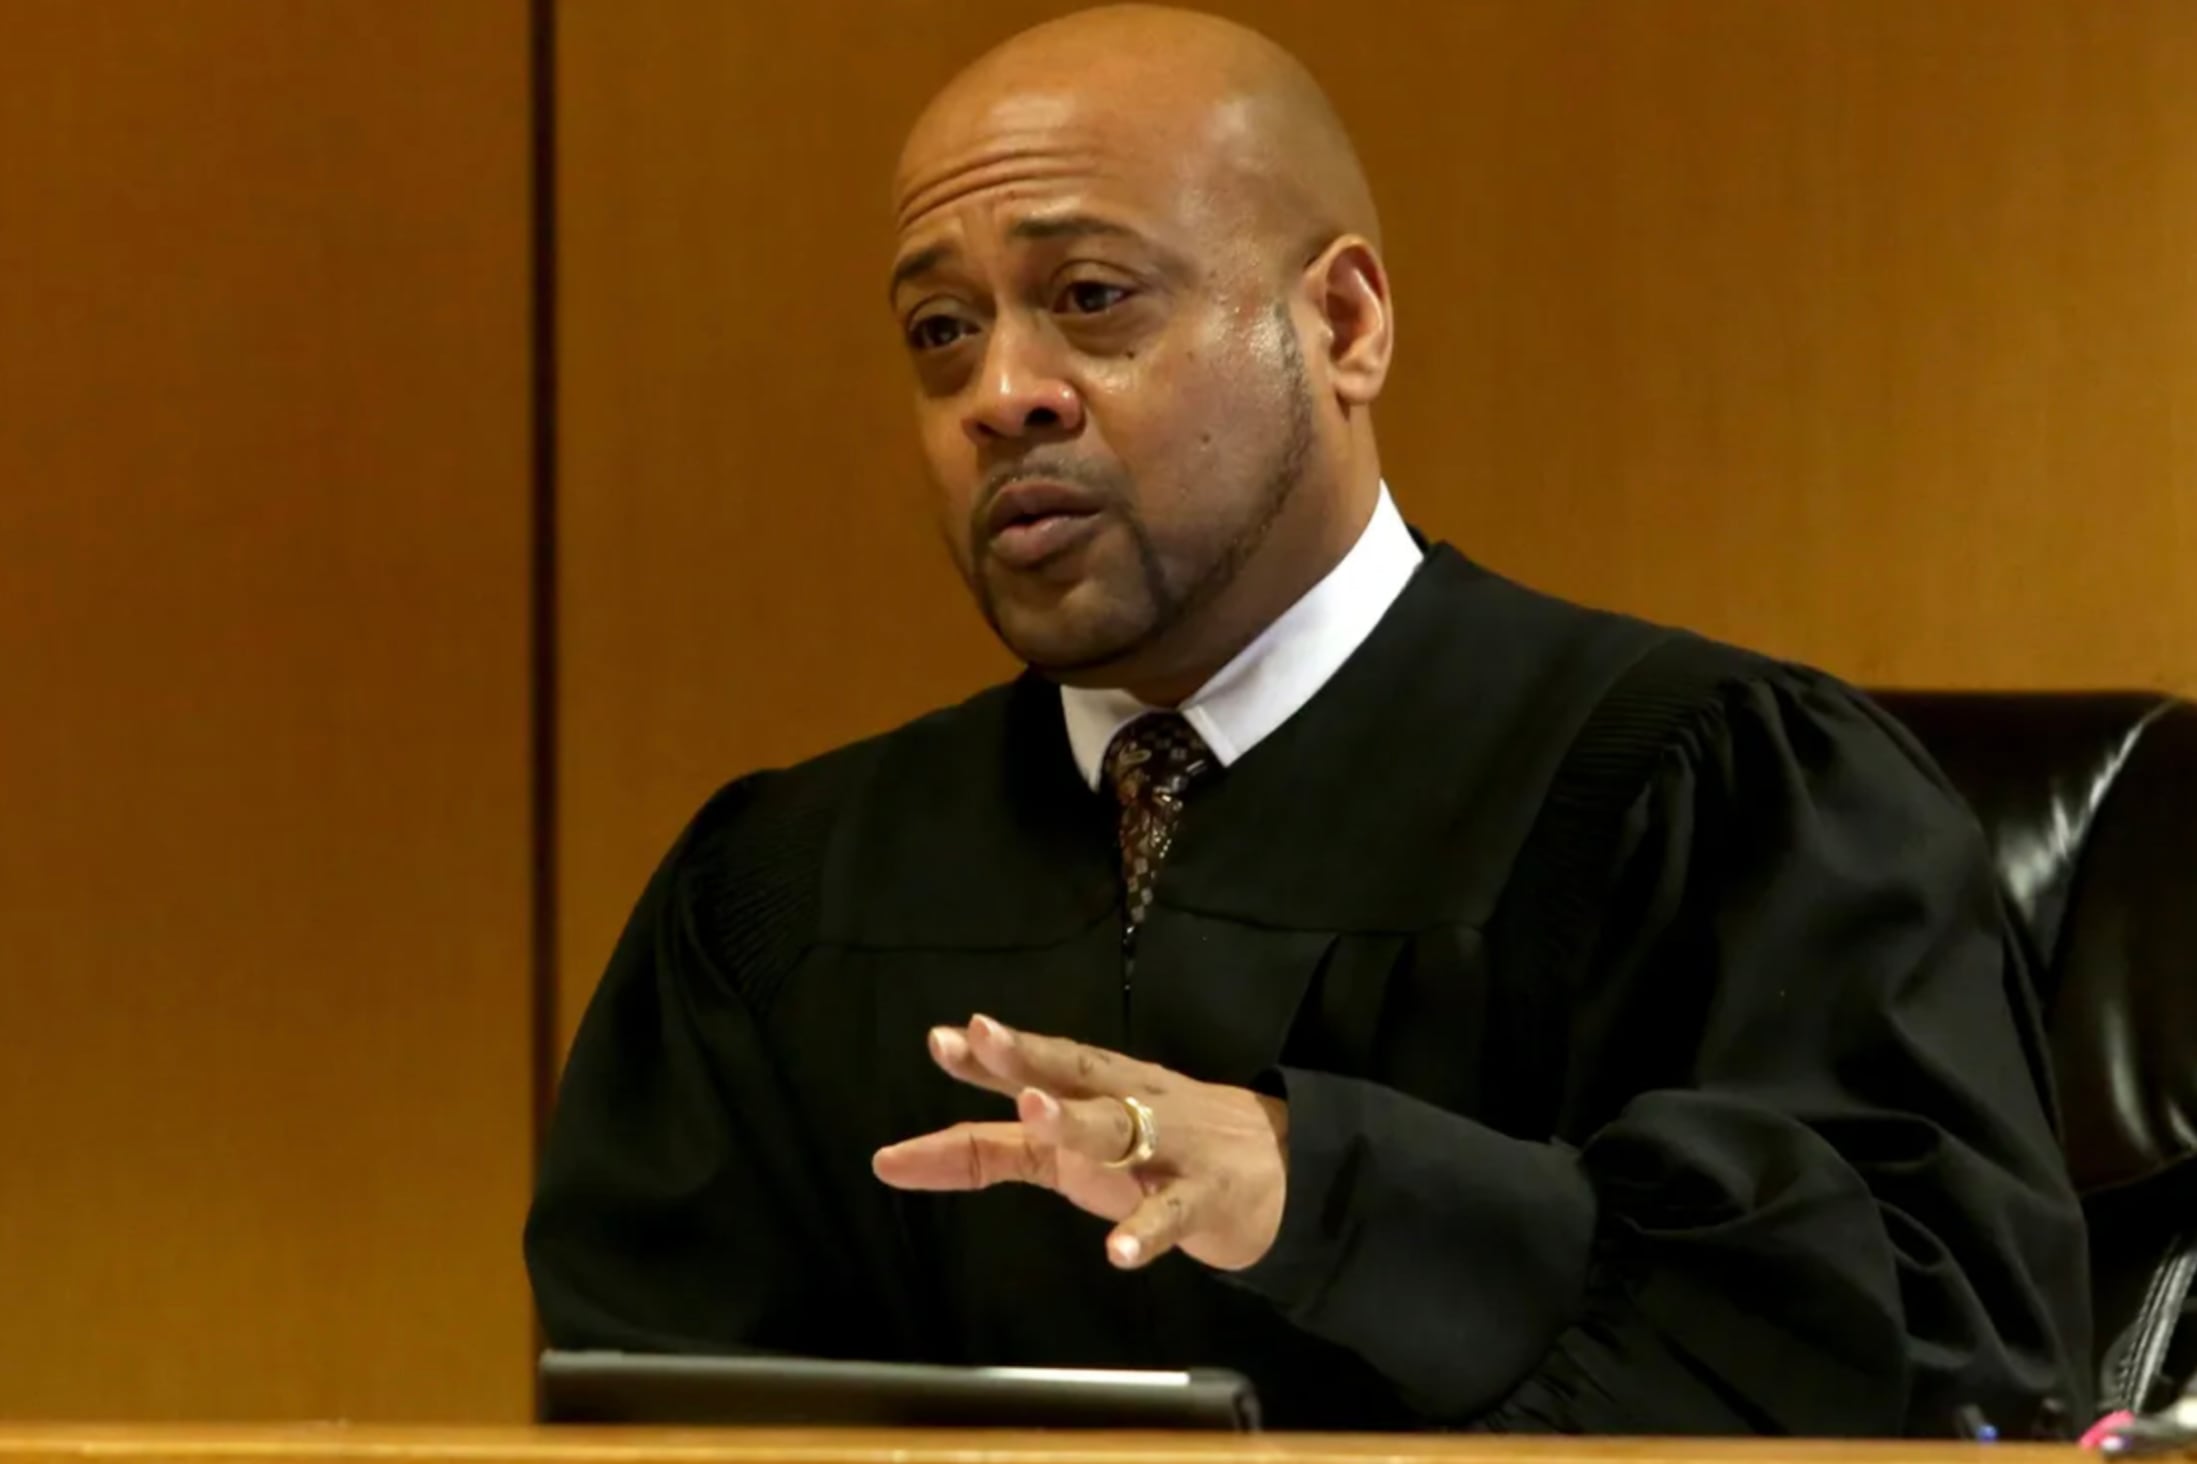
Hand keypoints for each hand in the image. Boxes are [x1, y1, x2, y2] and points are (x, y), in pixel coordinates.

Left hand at [871, 1013, 1289, 1272]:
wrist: (1283, 1169)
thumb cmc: (1160, 1149)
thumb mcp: (1075, 1145)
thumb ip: (993, 1149)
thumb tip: (892, 1159)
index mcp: (1100, 1088)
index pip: (1039, 1066)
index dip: (989, 1058)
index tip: (941, 1040)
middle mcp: (1130, 1104)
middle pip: (1075, 1074)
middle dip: (1027, 1056)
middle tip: (980, 1036)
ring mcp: (1170, 1147)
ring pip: (1120, 1129)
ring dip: (1077, 1120)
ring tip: (1036, 1113)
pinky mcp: (1207, 1196)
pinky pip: (1172, 1212)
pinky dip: (1145, 1230)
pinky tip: (1117, 1252)